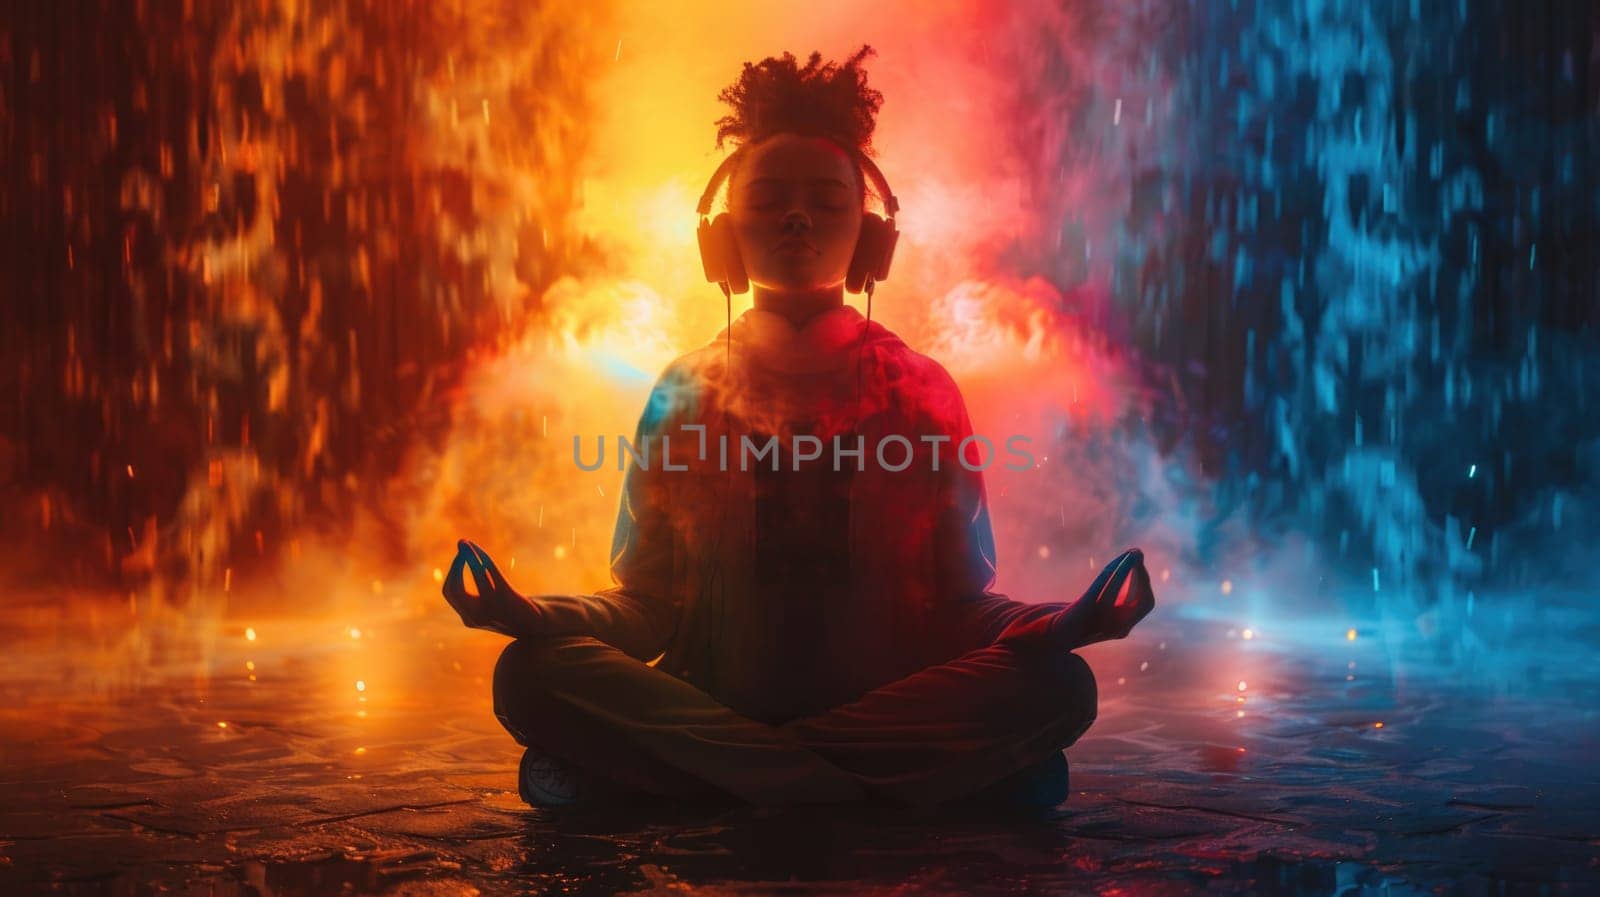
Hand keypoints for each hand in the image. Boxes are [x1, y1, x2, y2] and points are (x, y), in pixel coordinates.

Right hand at [441, 539, 542, 637]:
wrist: (538, 625)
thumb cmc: (512, 613)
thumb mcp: (488, 607)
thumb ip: (472, 598)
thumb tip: (459, 573)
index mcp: (470, 618)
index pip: (450, 592)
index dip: (452, 573)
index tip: (459, 557)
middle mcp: (478, 616)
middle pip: (455, 588)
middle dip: (456, 565)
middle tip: (461, 547)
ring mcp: (493, 607)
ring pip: (477, 577)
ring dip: (470, 557)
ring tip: (466, 543)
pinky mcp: (508, 598)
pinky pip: (492, 574)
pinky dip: (483, 560)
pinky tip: (480, 551)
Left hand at [995, 547, 1155, 650]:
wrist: (1022, 641)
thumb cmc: (1053, 624)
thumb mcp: (1083, 608)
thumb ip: (1101, 594)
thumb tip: (1118, 571)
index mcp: (1112, 627)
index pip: (1143, 605)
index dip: (1145, 582)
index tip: (1136, 557)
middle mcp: (1107, 630)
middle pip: (1142, 603)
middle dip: (1142, 576)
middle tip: (1136, 553)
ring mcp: (1092, 627)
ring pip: (1124, 601)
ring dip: (1128, 572)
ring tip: (1131, 554)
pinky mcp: (1073, 620)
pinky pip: (1099, 597)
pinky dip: (1112, 578)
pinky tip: (1115, 564)